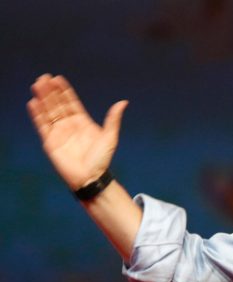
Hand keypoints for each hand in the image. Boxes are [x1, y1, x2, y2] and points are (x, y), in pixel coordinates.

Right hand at [27, 74, 127, 190]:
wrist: (91, 178)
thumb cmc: (102, 160)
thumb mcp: (110, 137)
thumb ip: (113, 119)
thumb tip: (123, 102)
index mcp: (83, 122)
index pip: (71, 102)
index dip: (64, 91)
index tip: (58, 79)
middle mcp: (69, 125)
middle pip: (57, 104)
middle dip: (50, 91)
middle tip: (44, 78)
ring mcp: (59, 133)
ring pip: (48, 112)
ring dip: (42, 98)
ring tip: (37, 84)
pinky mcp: (50, 142)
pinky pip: (42, 125)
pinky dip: (37, 114)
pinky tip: (33, 103)